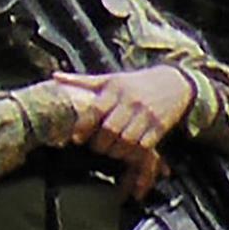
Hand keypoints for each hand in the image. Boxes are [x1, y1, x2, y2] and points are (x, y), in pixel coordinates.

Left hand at [47, 66, 194, 159]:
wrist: (174, 81)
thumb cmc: (134, 83)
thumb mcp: (109, 79)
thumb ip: (82, 81)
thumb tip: (54, 77)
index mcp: (116, 88)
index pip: (95, 110)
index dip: (84, 127)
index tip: (77, 139)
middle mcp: (131, 101)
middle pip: (110, 129)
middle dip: (100, 144)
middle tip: (96, 147)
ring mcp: (147, 114)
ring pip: (126, 141)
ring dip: (115, 151)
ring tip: (111, 151)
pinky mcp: (160, 126)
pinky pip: (144, 146)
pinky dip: (133, 153)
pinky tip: (127, 152)